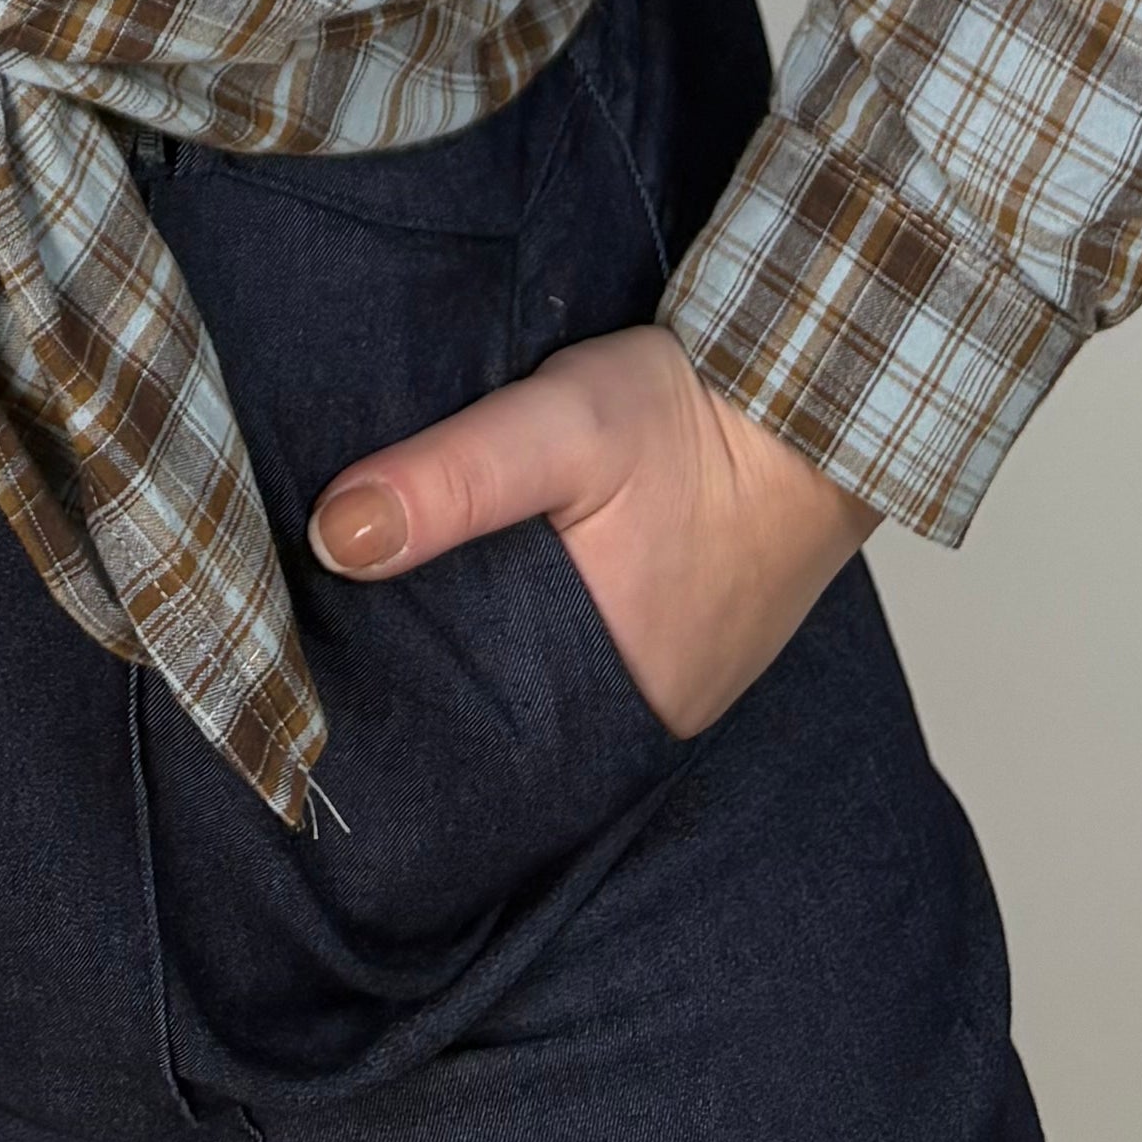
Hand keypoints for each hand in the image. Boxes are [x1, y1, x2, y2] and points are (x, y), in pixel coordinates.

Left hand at [307, 322, 876, 738]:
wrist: (817, 401)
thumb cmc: (693, 417)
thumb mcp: (560, 425)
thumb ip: (450, 481)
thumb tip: (337, 536)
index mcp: (603, 698)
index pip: (472, 739)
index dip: (399, 708)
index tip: (324, 674)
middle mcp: (641, 721)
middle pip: (508, 724)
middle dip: (440, 686)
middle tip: (350, 634)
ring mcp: (674, 695)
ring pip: (552, 700)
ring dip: (497, 664)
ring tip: (412, 613)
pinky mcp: (693, 659)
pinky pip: (599, 674)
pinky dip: (553, 646)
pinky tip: (511, 597)